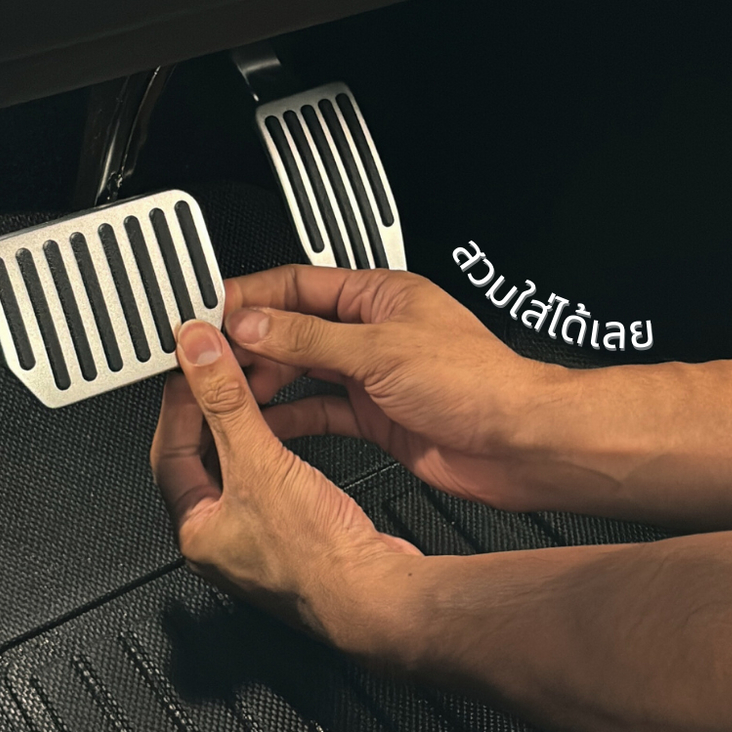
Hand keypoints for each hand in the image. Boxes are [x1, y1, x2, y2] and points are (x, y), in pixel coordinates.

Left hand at [150, 319, 420, 651]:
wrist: (377, 596)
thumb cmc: (318, 560)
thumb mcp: (260, 463)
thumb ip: (226, 403)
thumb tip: (198, 354)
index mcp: (195, 529)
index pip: (168, 449)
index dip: (178, 401)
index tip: (191, 364)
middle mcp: (220, 536)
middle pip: (201, 454)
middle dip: (211, 408)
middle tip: (220, 368)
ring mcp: (256, 535)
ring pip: (238, 462)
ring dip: (243, 422)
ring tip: (254, 387)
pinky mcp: (291, 529)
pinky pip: (269, 472)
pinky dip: (273, 442)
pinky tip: (288, 425)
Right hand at [224, 265, 567, 511]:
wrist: (520, 445)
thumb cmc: (478, 384)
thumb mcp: (381, 351)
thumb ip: (311, 340)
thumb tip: (255, 324)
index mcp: (378, 297)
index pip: (300, 285)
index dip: (253, 296)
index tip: (213, 311)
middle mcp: (372, 332)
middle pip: (296, 329)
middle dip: (253, 341)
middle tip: (212, 356)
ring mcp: (372, 375)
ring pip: (304, 370)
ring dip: (268, 378)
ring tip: (229, 388)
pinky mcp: (374, 414)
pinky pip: (320, 409)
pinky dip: (292, 414)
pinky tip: (266, 421)